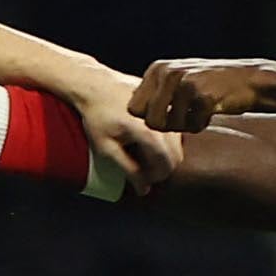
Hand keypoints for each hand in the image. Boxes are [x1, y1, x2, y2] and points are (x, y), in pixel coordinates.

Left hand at [66, 65, 180, 188]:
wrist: (96, 85)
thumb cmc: (97, 115)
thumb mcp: (107, 147)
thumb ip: (128, 169)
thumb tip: (144, 189)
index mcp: (150, 133)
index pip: (167, 166)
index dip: (154, 177)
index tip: (140, 177)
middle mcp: (164, 120)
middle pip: (177, 157)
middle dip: (161, 168)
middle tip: (141, 167)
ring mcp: (168, 110)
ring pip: (178, 144)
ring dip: (164, 154)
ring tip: (141, 152)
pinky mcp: (167, 104)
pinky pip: (174, 129)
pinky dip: (165, 140)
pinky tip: (146, 138)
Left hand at [129, 58, 265, 135]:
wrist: (247, 80)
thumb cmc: (209, 85)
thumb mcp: (176, 81)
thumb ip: (155, 93)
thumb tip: (130, 112)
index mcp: (157, 69)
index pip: (134, 109)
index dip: (150, 118)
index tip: (169, 113)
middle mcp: (167, 73)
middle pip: (149, 121)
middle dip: (166, 126)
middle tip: (184, 116)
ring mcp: (185, 83)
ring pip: (168, 126)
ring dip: (184, 126)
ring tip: (197, 111)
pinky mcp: (203, 95)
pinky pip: (192, 126)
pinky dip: (201, 125)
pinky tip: (211, 110)